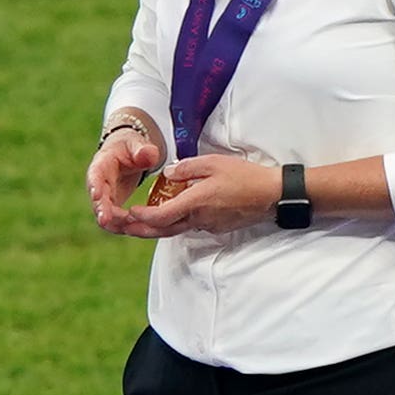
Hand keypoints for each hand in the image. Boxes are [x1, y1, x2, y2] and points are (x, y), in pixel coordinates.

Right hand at [86, 127, 162, 234]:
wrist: (127, 156)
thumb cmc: (130, 147)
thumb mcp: (136, 144)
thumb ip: (142, 149)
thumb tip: (150, 154)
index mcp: (102, 164)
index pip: (95, 175)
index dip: (94, 185)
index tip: (96, 194)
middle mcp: (99, 184)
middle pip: (97, 200)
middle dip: (101, 210)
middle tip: (105, 221)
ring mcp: (104, 199)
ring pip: (106, 215)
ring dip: (116, 223)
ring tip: (130, 228)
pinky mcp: (112, 209)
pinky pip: (116, 222)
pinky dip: (126, 226)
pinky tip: (139, 229)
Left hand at [117, 154, 281, 237]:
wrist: (272, 196)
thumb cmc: (245, 177)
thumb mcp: (214, 163)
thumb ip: (187, 168)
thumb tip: (168, 174)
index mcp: (195, 203)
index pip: (161, 217)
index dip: (142, 217)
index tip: (130, 212)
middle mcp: (198, 219)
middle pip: (163, 231)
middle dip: (140, 230)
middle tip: (122, 226)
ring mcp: (207, 226)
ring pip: (176, 229)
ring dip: (157, 226)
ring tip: (139, 220)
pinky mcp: (215, 227)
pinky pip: (190, 225)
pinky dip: (175, 222)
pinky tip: (170, 213)